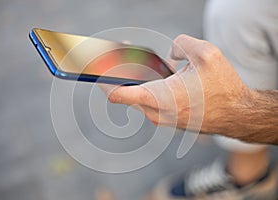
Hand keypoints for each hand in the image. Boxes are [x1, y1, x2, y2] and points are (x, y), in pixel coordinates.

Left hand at [107, 35, 249, 135]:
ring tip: (135, 63)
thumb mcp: (206, 54)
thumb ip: (181, 44)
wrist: (237, 114)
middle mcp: (157, 112)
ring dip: (136, 81)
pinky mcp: (168, 119)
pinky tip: (155, 77)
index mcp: (161, 98)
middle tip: (114, 55)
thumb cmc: (223, 87)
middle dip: (121, 74)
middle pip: (126, 93)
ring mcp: (162, 119)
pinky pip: (150, 102)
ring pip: (138, 97)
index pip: (118, 94)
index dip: (104, 81)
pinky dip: (148, 89)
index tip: (94, 71)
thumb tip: (169, 55)